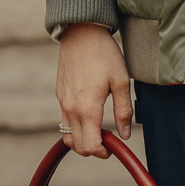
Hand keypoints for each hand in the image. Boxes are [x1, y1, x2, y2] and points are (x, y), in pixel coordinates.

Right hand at [55, 23, 132, 157]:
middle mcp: (70, 109)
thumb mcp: (122, 82)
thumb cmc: (105, 55)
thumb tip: (125, 135)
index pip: (89, 146)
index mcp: (87, 109)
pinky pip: (65, 120)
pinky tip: (90, 115)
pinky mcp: (59, 94)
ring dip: (82, 138)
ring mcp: (62, 102)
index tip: (113, 146)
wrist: (81, 32)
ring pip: (68, 134)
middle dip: (93, 148)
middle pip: (77, 145)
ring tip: (99, 127)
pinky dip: (76, 126)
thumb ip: (124, 111)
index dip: (102, 152)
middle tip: (109, 138)